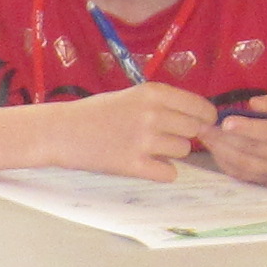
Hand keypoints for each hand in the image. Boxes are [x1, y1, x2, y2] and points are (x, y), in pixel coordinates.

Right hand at [45, 81, 218, 180]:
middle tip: (166, 137)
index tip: (199, 124)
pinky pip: (169, 174)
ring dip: (171, 153)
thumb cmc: (96, 112)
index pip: (201, 107)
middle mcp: (152, 114)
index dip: (205, 118)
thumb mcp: (131, 96)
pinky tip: (146, 165)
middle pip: (194, 130)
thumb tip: (198, 118)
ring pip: (183, 151)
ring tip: (149, 149)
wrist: (61, 131)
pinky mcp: (133, 164)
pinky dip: (162, 172)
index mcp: (153, 93)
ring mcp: (143, 140)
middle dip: (185, 135)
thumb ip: (162, 104)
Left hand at [203, 90, 266, 182]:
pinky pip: (243, 175)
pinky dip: (225, 163)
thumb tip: (252, 104)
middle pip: (251, 149)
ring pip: (244, 164)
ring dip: (220, 151)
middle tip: (201, 125)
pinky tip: (215, 149)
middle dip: (223, 138)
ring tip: (204, 136)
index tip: (225, 120)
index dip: (246, 128)